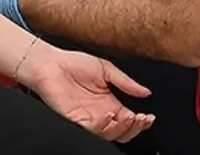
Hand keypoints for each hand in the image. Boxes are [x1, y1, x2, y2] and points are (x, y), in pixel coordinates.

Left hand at [20, 43, 154, 141]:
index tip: (149, 116)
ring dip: (123, 128)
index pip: (130, 119)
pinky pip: (94, 131)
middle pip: (123, 131)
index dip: (142, 121)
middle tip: (141, 118)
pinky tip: (111, 116)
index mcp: (110, 102)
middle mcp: (102, 113)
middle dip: (136, 128)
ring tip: (129, 117)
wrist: (50, 64)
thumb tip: (146, 92)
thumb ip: (126, 82)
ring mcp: (90, 118)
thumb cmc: (73, 64)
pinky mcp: (77, 121)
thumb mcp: (106, 69)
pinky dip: (106, 127)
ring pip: (111, 135)